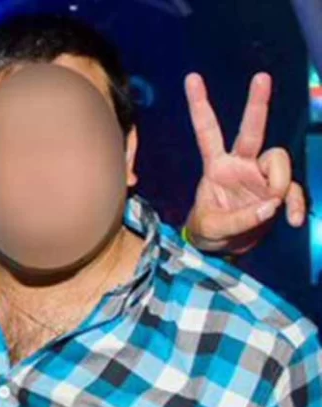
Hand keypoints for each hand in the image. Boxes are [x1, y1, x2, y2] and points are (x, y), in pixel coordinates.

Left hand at [184, 72, 305, 253]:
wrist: (224, 248)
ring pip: (279, 159)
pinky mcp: (276, 192)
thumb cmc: (210, 230)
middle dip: (256, 103)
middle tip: (261, 77)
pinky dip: (295, 204)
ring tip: (273, 206)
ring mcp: (260, 176)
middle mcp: (240, 163)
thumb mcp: (213, 228)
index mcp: (216, 166)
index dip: (200, 105)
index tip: (191, 77)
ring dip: (279, 182)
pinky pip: (292, 190)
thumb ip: (241, 219)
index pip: (207, 131)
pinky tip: (293, 219)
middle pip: (251, 129)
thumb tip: (271, 204)